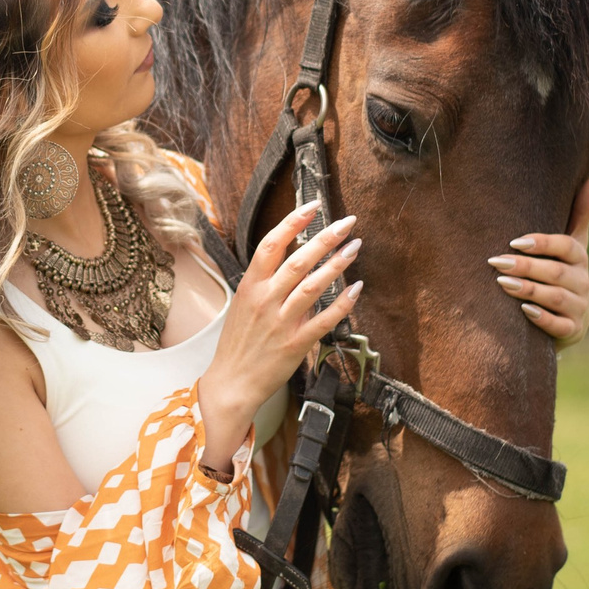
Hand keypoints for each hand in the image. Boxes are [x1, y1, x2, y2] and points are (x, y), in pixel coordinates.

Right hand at [194, 201, 361, 473]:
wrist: (231, 382)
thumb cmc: (238, 343)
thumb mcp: (243, 304)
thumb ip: (265, 281)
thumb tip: (293, 256)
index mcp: (250, 286)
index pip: (271, 244)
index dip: (293, 222)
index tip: (313, 206)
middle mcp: (266, 300)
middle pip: (299, 260)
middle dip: (326, 237)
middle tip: (347, 222)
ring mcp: (281, 322)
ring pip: (314, 285)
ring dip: (338, 263)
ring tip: (355, 247)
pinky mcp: (296, 343)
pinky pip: (325, 319)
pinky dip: (343, 303)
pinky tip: (356, 288)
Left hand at [490, 170, 588, 349]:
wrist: (571, 318)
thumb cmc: (564, 271)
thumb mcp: (573, 243)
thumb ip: (581, 211)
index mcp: (580, 257)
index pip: (566, 246)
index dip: (543, 243)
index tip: (515, 241)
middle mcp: (583, 282)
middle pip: (556, 273)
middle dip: (527, 267)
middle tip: (497, 261)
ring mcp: (580, 308)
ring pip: (555, 298)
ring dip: (529, 290)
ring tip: (502, 283)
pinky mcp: (573, 332)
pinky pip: (560, 326)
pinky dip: (543, 319)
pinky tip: (524, 311)